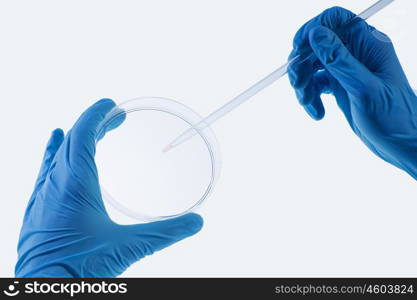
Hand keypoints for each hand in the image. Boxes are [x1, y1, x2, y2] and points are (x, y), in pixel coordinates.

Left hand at [15, 99, 202, 276]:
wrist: (43, 294)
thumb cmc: (78, 270)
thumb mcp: (126, 248)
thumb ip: (164, 234)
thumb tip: (196, 223)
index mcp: (74, 184)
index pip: (83, 135)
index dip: (97, 115)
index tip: (110, 104)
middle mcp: (53, 184)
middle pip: (72, 140)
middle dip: (93, 124)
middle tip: (113, 118)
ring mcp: (41, 197)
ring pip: (56, 155)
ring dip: (73, 138)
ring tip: (81, 128)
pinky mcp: (35, 211)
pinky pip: (44, 171)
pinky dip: (53, 155)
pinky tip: (53, 152)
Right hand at [288, 7, 416, 178]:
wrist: (401, 144)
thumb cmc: (394, 117)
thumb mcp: (364, 89)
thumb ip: (339, 60)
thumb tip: (316, 34)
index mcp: (369, 45)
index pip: (336, 20)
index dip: (313, 29)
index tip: (298, 51)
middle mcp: (356, 53)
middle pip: (317, 44)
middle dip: (302, 65)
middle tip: (298, 86)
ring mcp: (347, 70)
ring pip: (312, 66)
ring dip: (303, 85)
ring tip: (308, 105)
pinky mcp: (340, 86)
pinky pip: (316, 84)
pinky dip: (310, 98)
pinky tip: (317, 113)